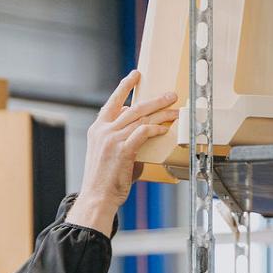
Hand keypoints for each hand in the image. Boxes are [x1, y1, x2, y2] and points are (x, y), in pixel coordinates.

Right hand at [67, 71, 176, 233]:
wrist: (97, 197)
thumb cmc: (105, 179)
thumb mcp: (108, 153)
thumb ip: (123, 138)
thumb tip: (142, 130)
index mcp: (97, 129)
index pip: (112, 102)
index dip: (125, 87)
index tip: (135, 75)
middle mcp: (104, 130)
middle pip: (134, 107)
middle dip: (155, 100)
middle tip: (170, 95)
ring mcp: (113, 139)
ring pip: (141, 118)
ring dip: (161, 113)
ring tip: (175, 110)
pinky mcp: (123, 150)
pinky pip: (143, 133)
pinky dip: (156, 129)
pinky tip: (165, 129)